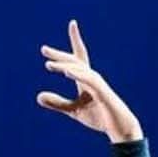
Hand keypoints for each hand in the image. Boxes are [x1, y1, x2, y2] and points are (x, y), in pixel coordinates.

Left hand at [38, 20, 143, 142]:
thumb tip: (38, 96)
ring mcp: (98, 84)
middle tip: (43, 49)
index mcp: (85, 80)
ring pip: (80, 69)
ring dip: (64, 65)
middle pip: (75, 61)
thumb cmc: (100, 117)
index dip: (74, 41)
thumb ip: (58, 103)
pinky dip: (78, 74)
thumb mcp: (74, 111)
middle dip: (60, 55)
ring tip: (49, 65)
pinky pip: (89, 80)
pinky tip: (66, 72)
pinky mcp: (103, 92)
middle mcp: (92, 78)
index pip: (77, 58)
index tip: (68, 27)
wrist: (120, 128)